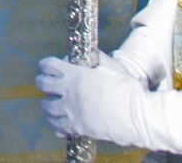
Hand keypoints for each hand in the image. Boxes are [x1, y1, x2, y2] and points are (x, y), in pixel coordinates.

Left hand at [37, 56, 168, 148]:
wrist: (138, 115)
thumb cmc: (128, 90)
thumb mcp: (112, 67)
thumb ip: (98, 58)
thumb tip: (91, 54)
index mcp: (76, 74)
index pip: (48, 65)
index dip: (46, 65)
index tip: (47, 67)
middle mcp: (69, 91)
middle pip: (43, 84)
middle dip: (43, 83)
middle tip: (47, 84)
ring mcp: (72, 110)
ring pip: (47, 107)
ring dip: (48, 104)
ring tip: (52, 104)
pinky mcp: (77, 127)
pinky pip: (57, 126)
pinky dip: (55, 123)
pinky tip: (59, 122)